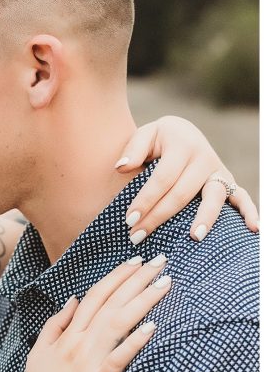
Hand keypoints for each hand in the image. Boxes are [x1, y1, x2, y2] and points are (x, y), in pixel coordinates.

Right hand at [19, 255, 169, 371]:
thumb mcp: (38, 354)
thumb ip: (55, 325)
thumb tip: (73, 300)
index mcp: (66, 336)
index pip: (94, 296)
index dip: (116, 276)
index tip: (136, 261)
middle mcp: (78, 344)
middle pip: (110, 302)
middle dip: (136, 278)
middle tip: (161, 261)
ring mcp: (88, 362)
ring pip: (118, 322)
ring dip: (143, 299)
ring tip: (165, 283)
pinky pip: (120, 356)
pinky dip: (136, 340)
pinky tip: (153, 325)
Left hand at [116, 116, 258, 242]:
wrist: (181, 134)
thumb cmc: (159, 141)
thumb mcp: (145, 136)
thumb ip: (133, 149)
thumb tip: (122, 168)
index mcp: (183, 145)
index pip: (162, 178)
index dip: (146, 200)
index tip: (129, 220)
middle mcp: (204, 157)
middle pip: (183, 193)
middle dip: (159, 217)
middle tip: (138, 236)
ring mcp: (219, 171)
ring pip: (214, 196)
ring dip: (205, 218)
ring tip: (194, 237)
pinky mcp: (228, 182)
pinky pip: (242, 197)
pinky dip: (250, 212)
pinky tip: (253, 229)